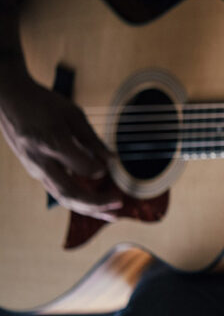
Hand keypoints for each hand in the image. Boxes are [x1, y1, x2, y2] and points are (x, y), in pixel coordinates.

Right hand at [0, 71, 120, 220]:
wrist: (9, 100)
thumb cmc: (44, 103)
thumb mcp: (73, 114)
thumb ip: (92, 139)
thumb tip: (112, 161)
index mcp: (52, 143)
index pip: (82, 167)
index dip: (100, 169)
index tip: (111, 165)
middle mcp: (41, 162)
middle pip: (70, 193)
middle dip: (97, 203)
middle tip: (120, 203)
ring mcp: (36, 169)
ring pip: (64, 197)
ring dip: (90, 209)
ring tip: (113, 215)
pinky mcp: (36, 172)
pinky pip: (59, 192)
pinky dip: (79, 201)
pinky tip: (96, 206)